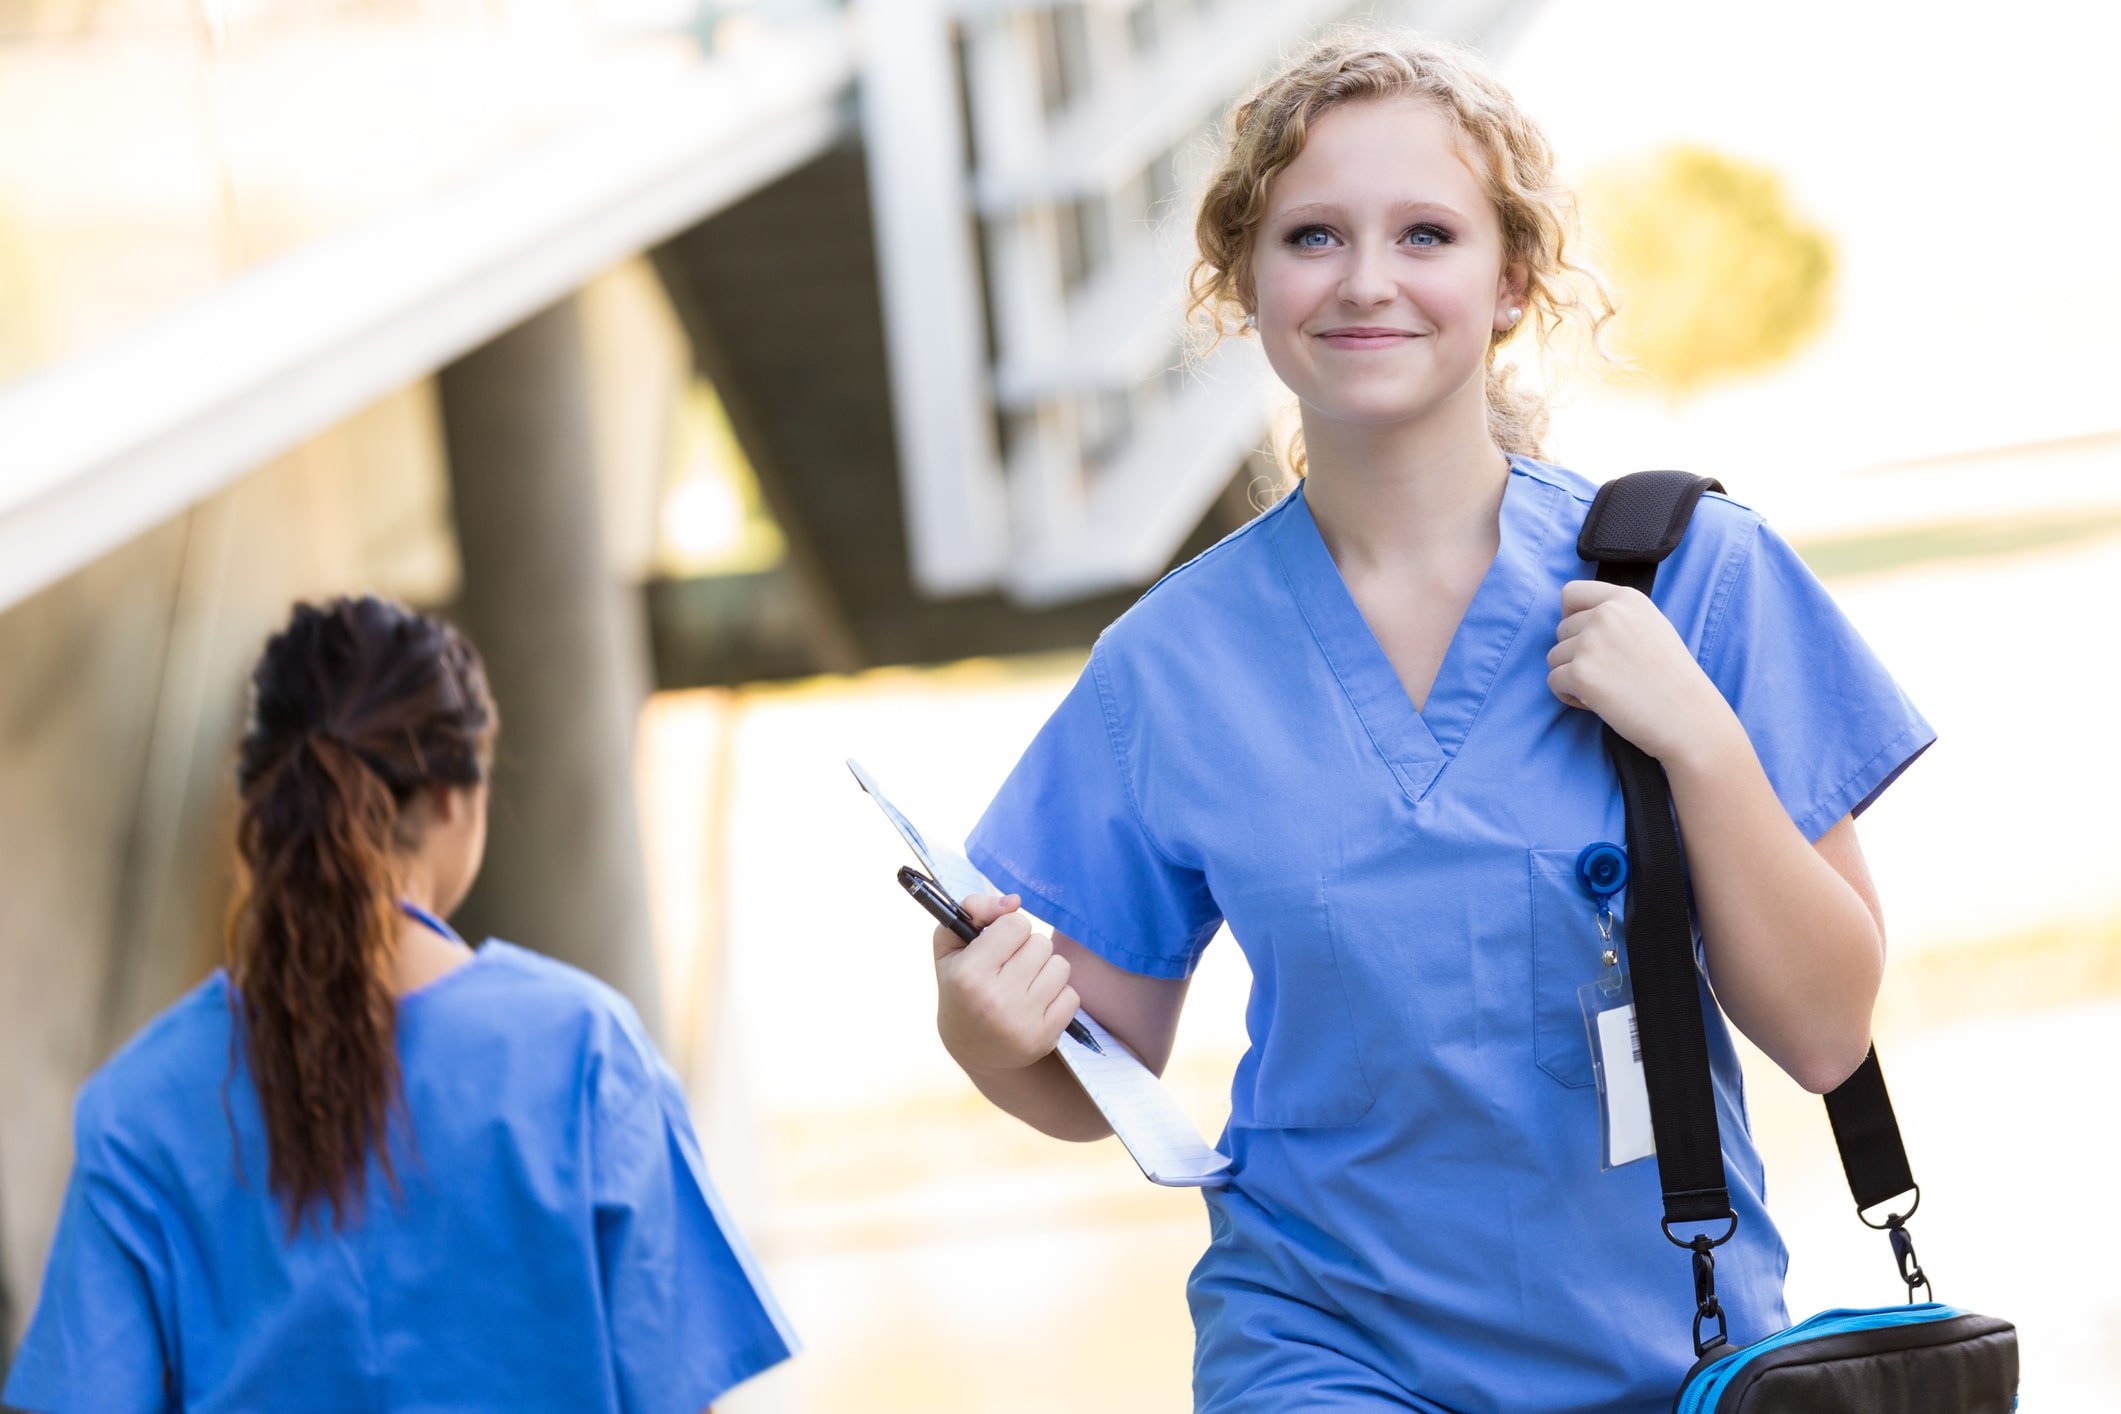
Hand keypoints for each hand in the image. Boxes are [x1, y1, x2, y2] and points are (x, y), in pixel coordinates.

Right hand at [934, 893, 1080, 1075]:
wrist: (971, 1049)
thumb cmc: (961, 987)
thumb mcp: (951, 946)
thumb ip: (973, 909)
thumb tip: (1015, 901)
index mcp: (969, 974)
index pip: (1016, 924)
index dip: (1008, 930)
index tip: (998, 946)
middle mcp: (996, 999)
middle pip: (1041, 943)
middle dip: (1028, 949)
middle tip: (1010, 968)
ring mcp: (1022, 1022)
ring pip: (1060, 966)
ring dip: (1045, 970)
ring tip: (1024, 984)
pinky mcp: (1045, 1038)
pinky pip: (1072, 995)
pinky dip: (1057, 995)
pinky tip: (1037, 1005)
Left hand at [1546, 580, 1736, 763]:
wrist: (1688, 716)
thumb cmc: (1671, 678)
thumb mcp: (1651, 627)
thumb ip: (1616, 617)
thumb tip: (1574, 618)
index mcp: (1626, 599)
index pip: (1571, 593)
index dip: (1571, 617)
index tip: (1584, 637)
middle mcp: (1606, 614)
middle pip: (1561, 630)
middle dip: (1575, 654)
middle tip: (1609, 674)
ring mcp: (1591, 642)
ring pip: (1554, 657)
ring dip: (1572, 676)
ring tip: (1608, 689)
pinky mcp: (1580, 673)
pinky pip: (1554, 681)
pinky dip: (1570, 696)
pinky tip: (1598, 702)